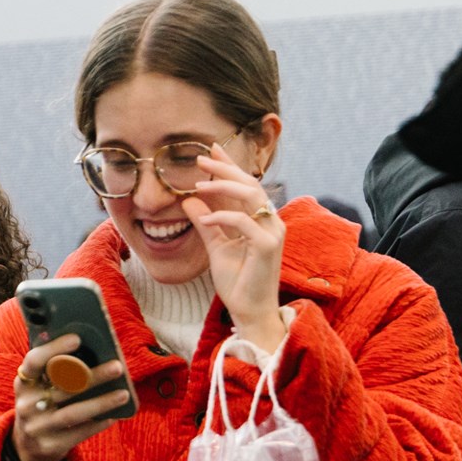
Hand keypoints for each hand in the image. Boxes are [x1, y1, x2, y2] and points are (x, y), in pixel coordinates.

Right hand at [10, 334, 129, 460]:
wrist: (27, 446)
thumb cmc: (41, 405)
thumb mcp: (38, 388)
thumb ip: (55, 372)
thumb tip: (91, 351)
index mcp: (24, 383)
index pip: (34, 361)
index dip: (53, 349)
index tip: (77, 339)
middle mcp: (27, 404)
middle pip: (62, 386)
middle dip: (92, 376)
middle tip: (118, 366)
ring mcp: (38, 427)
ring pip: (74, 412)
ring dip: (102, 402)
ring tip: (124, 394)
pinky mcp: (50, 445)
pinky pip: (79, 432)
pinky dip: (98, 423)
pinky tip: (114, 415)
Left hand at [180, 143, 287, 353]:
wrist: (249, 311)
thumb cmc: (237, 281)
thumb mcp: (216, 247)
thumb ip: (206, 223)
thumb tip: (189, 200)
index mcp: (259, 220)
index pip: (245, 186)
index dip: (229, 167)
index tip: (211, 149)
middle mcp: (270, 221)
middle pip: (250, 184)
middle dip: (225, 169)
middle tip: (200, 157)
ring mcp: (272, 233)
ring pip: (252, 197)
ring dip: (223, 186)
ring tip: (198, 184)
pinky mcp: (269, 246)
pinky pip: (245, 222)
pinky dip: (223, 217)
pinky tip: (204, 219)